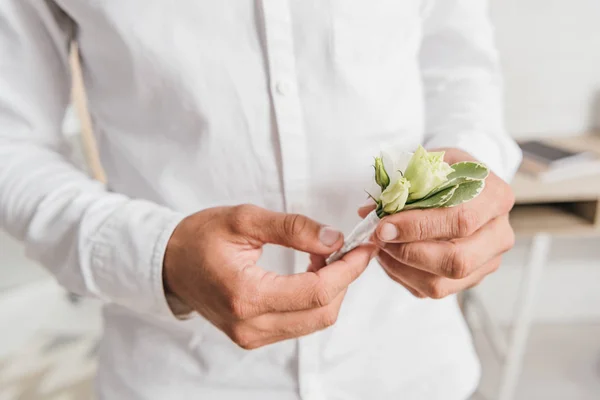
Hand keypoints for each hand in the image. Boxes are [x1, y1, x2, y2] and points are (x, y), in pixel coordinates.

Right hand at [164, 204, 375, 348]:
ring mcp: (252, 337)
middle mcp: (251, 325)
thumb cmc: (200, 238)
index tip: (364, 247)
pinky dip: (315, 300)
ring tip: (325, 257)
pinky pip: (299, 323)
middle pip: (322, 313)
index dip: (348, 269)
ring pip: (314, 322)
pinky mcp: (254, 337)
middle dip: (344, 280)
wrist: (169, 263)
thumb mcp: (244, 219)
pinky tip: (310, 274)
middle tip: (348, 249)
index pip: (316, 292)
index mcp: (246, 295)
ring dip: (331, 290)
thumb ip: (293, 228)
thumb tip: (334, 239)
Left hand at [358, 148, 514, 298]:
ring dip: (401, 267)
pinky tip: (390, 256)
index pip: (460, 219)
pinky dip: (404, 276)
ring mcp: (487, 262)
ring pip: (442, 283)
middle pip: (457, 260)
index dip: (418, 227)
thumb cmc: (446, 174)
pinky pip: (433, 289)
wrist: (464, 185)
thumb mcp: (427, 165)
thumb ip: (402, 186)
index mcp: (495, 197)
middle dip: (408, 253)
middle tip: (379, 239)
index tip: (383, 226)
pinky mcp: (470, 279)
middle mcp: (499, 234)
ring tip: (380, 247)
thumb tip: (370, 211)